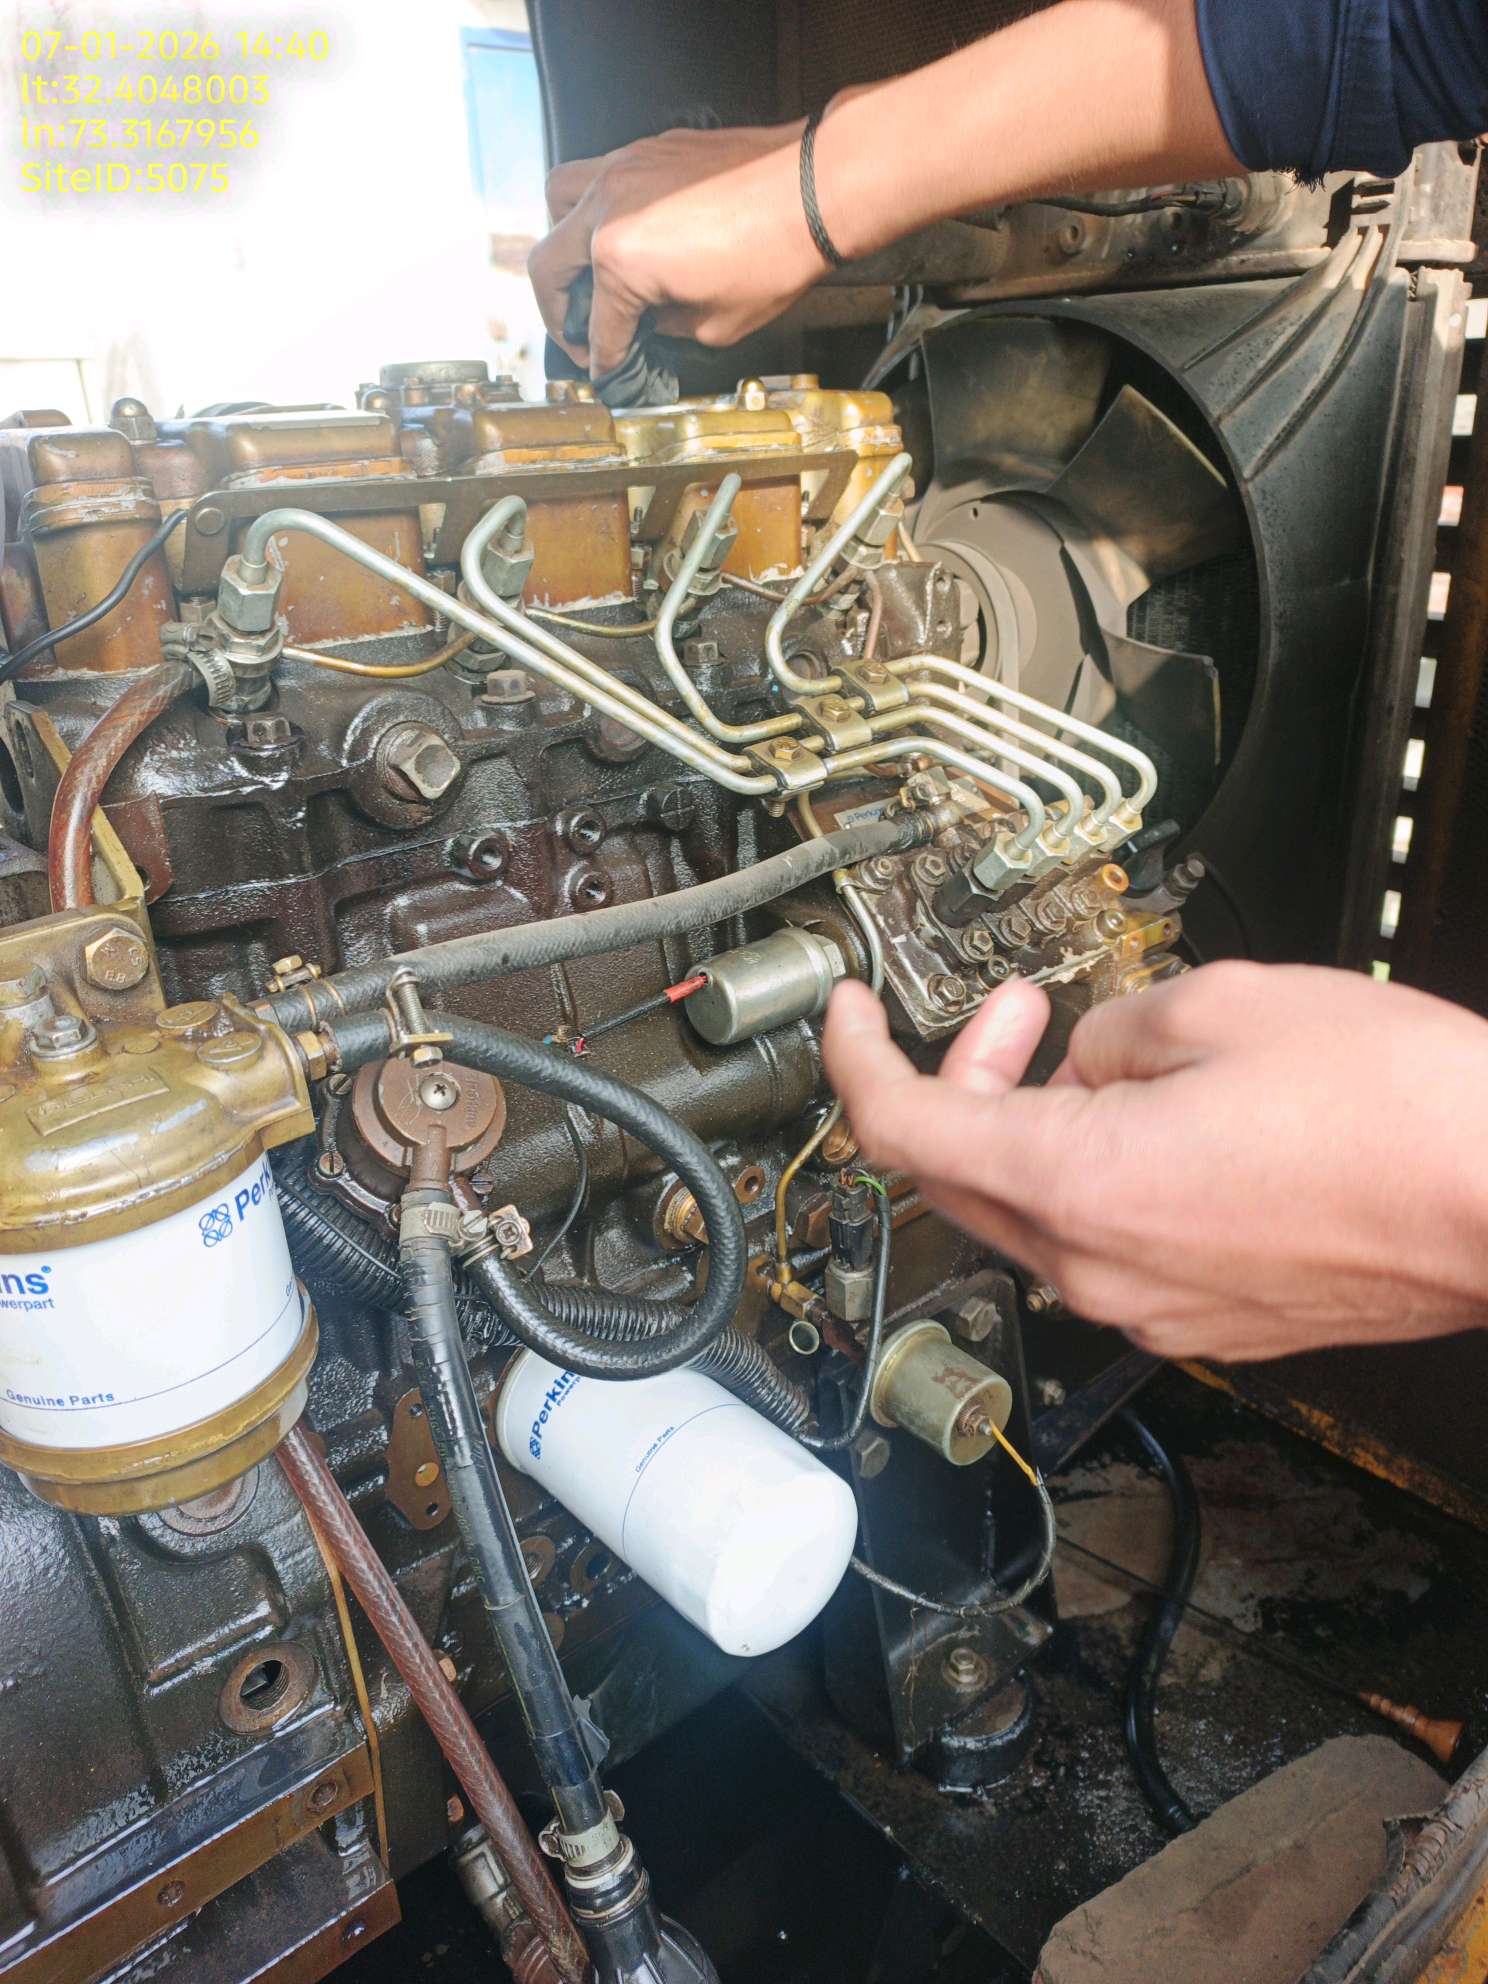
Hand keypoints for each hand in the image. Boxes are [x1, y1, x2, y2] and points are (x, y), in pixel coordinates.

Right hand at [527, 123, 826, 378]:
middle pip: (549, 265)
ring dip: (561, 241)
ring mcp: (625, 169)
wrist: (815, 187)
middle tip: (574, 332)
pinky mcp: (648, 150)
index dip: (601, 359)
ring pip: (558, 201)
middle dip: (555, 309)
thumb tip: (653, 325)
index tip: (604, 369)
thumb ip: (669, 328)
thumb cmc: (777, 253)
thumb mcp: (717, 325)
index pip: (597, 325)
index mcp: (619, 260)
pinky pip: (600, 176)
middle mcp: (609, 208)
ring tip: (581, 269)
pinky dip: (599, 208)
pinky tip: (625, 232)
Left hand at [822, 961, 1487, 1362]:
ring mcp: (1154, 1306)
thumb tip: (1090, 1051)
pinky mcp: (1209, 1320)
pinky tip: (1154, 1121)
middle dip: (961, 1077)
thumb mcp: (1225, 1004)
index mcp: (1077, 1183)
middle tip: (1012, 1013)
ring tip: (1101, 1052)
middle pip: (958, 1173)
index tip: (845, 1015)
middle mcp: (1099, 1266)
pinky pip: (1105, 1244)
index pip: (902, 1125)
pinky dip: (1093, 1175)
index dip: (853, 1058)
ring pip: (1032, 1210)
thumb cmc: (1402, 1118)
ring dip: (1033, 1124)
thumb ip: (1114, 1026)